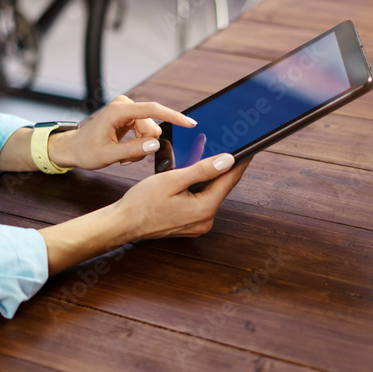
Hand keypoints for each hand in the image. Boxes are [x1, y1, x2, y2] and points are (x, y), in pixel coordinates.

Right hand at [39, 152, 249, 273]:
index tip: (249, 148)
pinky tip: (190, 176)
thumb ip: (202, 170)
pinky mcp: (190, 225)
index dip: (240, 162)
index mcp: (204, 209)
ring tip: (203, 158)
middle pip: (220, 187)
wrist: (123, 223)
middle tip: (224, 146)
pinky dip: (198, 188)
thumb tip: (227, 160)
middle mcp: (205, 220)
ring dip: (207, 177)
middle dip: (221, 167)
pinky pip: (200, 202)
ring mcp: (198, 225)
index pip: (229, 180)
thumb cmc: (142, 202)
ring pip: (210, 194)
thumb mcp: (173, 180)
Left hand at [48, 95, 195, 170]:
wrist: (73, 148)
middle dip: (145, 145)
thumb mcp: (108, 156)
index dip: (173, 116)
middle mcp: (124, 105)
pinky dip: (139, 144)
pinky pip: (145, 131)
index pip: (153, 110)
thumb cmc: (85, 151)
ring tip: (123, 155)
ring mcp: (127, 109)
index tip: (190, 123)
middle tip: (126, 158)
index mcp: (118, 111)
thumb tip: (155, 145)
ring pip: (150, 131)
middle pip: (152, 126)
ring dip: (141, 147)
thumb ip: (132, 151)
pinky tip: (125, 150)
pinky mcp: (129, 116)